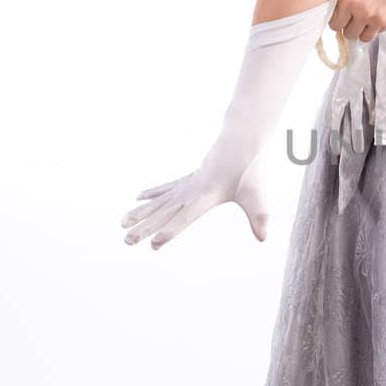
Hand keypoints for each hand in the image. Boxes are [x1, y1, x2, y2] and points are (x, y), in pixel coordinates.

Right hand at [122, 144, 267, 250]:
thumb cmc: (250, 170)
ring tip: (121, 224)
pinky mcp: (189, 179)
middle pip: (163, 213)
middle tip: (126, 241)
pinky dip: (151, 194)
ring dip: (140, 213)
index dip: (170, 231)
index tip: (154, 244)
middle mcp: (191, 191)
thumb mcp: (258, 196)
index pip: (184, 218)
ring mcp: (188, 184)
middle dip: (144, 228)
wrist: (243, 140)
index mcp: (206, 196)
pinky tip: (137, 199)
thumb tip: (263, 238)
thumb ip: (259, 218)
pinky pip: (166, 188)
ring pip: (159, 201)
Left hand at [330, 0, 385, 43]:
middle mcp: (361, 12)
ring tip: (366, 17)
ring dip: (363, 30)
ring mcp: (376, 19)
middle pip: (348, 34)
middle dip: (349, 26)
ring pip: (363, 38)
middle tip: (354, 16)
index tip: (341, 17)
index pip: (334, 25)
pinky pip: (377, 33)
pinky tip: (378, 12)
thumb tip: (328, 7)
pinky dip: (376, 26)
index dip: (337, 21)